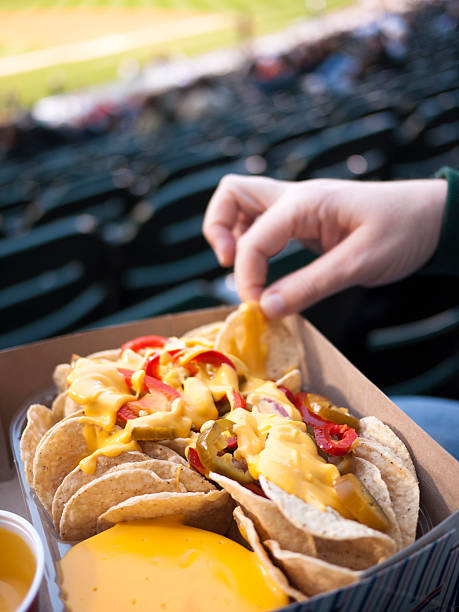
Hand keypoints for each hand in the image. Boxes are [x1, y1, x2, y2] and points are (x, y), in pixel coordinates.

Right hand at [203, 175, 446, 317]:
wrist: (431, 216)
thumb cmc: (403, 231)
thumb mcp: (359, 263)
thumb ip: (309, 286)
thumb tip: (265, 309)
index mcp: (305, 203)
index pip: (254, 238)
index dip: (247, 276)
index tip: (258, 308)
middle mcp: (294, 197)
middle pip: (232, 193)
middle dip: (218, 229)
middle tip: (230, 265)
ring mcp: (298, 205)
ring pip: (242, 203)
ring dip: (231, 232)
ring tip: (241, 267)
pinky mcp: (305, 218)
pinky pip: (263, 221)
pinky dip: (252, 240)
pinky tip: (265, 266)